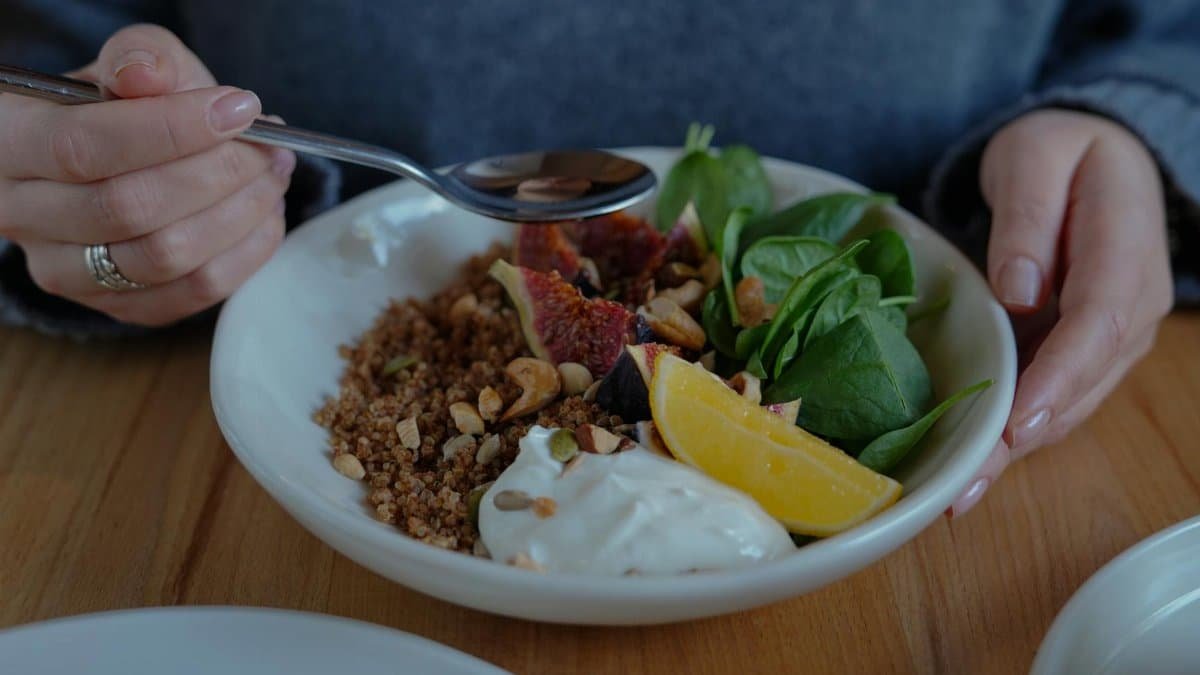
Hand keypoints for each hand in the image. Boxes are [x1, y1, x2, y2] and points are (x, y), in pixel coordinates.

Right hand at [0, 24, 295, 325]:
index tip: (239, 110)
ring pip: (166, 255)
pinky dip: (245, 253)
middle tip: (269, 147)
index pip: (83, 146)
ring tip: (273, 174)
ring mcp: (66, 270)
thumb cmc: (129, 105)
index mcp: (9, 141)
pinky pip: (193, 292)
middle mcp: (23, 215)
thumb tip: (146, 76)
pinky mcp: (117, 305)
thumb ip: (141, 59)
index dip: (171, 130)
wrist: (128, 157)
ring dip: (240, 214)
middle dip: (218, 173)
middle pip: (130, 207)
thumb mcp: (133, 63)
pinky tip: (265, 214)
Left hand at [948, 109, 1173, 516]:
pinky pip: (1057, 396)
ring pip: (1072, 401)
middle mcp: (1132, 303)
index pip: (1098, 323)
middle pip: (1083, 380)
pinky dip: (1018, 434)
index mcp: (1125, 249)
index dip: (1057, 378)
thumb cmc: (1060, 151)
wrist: (1096, 155)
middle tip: (966, 484)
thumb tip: (1021, 291)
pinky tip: (976, 469)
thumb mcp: (1035, 157)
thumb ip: (1029, 218)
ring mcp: (1115, 333)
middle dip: (1024, 436)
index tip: (1015, 423)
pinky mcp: (1087, 349)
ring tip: (961, 493)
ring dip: (1017, 451)